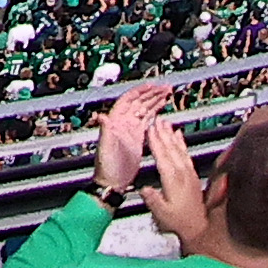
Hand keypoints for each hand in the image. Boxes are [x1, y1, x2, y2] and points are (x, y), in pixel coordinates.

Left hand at [94, 79, 173, 196]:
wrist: (113, 182)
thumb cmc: (106, 166)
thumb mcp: (105, 147)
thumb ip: (105, 131)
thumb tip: (100, 116)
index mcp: (115, 121)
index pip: (129, 100)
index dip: (140, 91)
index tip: (152, 86)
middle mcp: (123, 123)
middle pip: (139, 102)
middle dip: (151, 94)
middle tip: (165, 88)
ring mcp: (130, 130)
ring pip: (144, 110)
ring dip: (155, 101)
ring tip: (166, 94)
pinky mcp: (137, 139)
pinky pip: (147, 122)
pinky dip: (155, 114)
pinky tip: (161, 111)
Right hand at [141, 115, 205, 222]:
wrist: (198, 227)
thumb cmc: (179, 221)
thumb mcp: (162, 213)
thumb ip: (153, 200)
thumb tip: (144, 189)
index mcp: (174, 180)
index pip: (163, 156)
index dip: (156, 142)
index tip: (150, 129)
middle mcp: (183, 173)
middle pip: (171, 149)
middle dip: (163, 133)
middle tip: (157, 120)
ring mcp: (189, 173)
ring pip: (179, 149)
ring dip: (171, 135)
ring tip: (166, 123)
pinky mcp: (193, 174)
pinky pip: (186, 153)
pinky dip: (181, 142)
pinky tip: (179, 135)